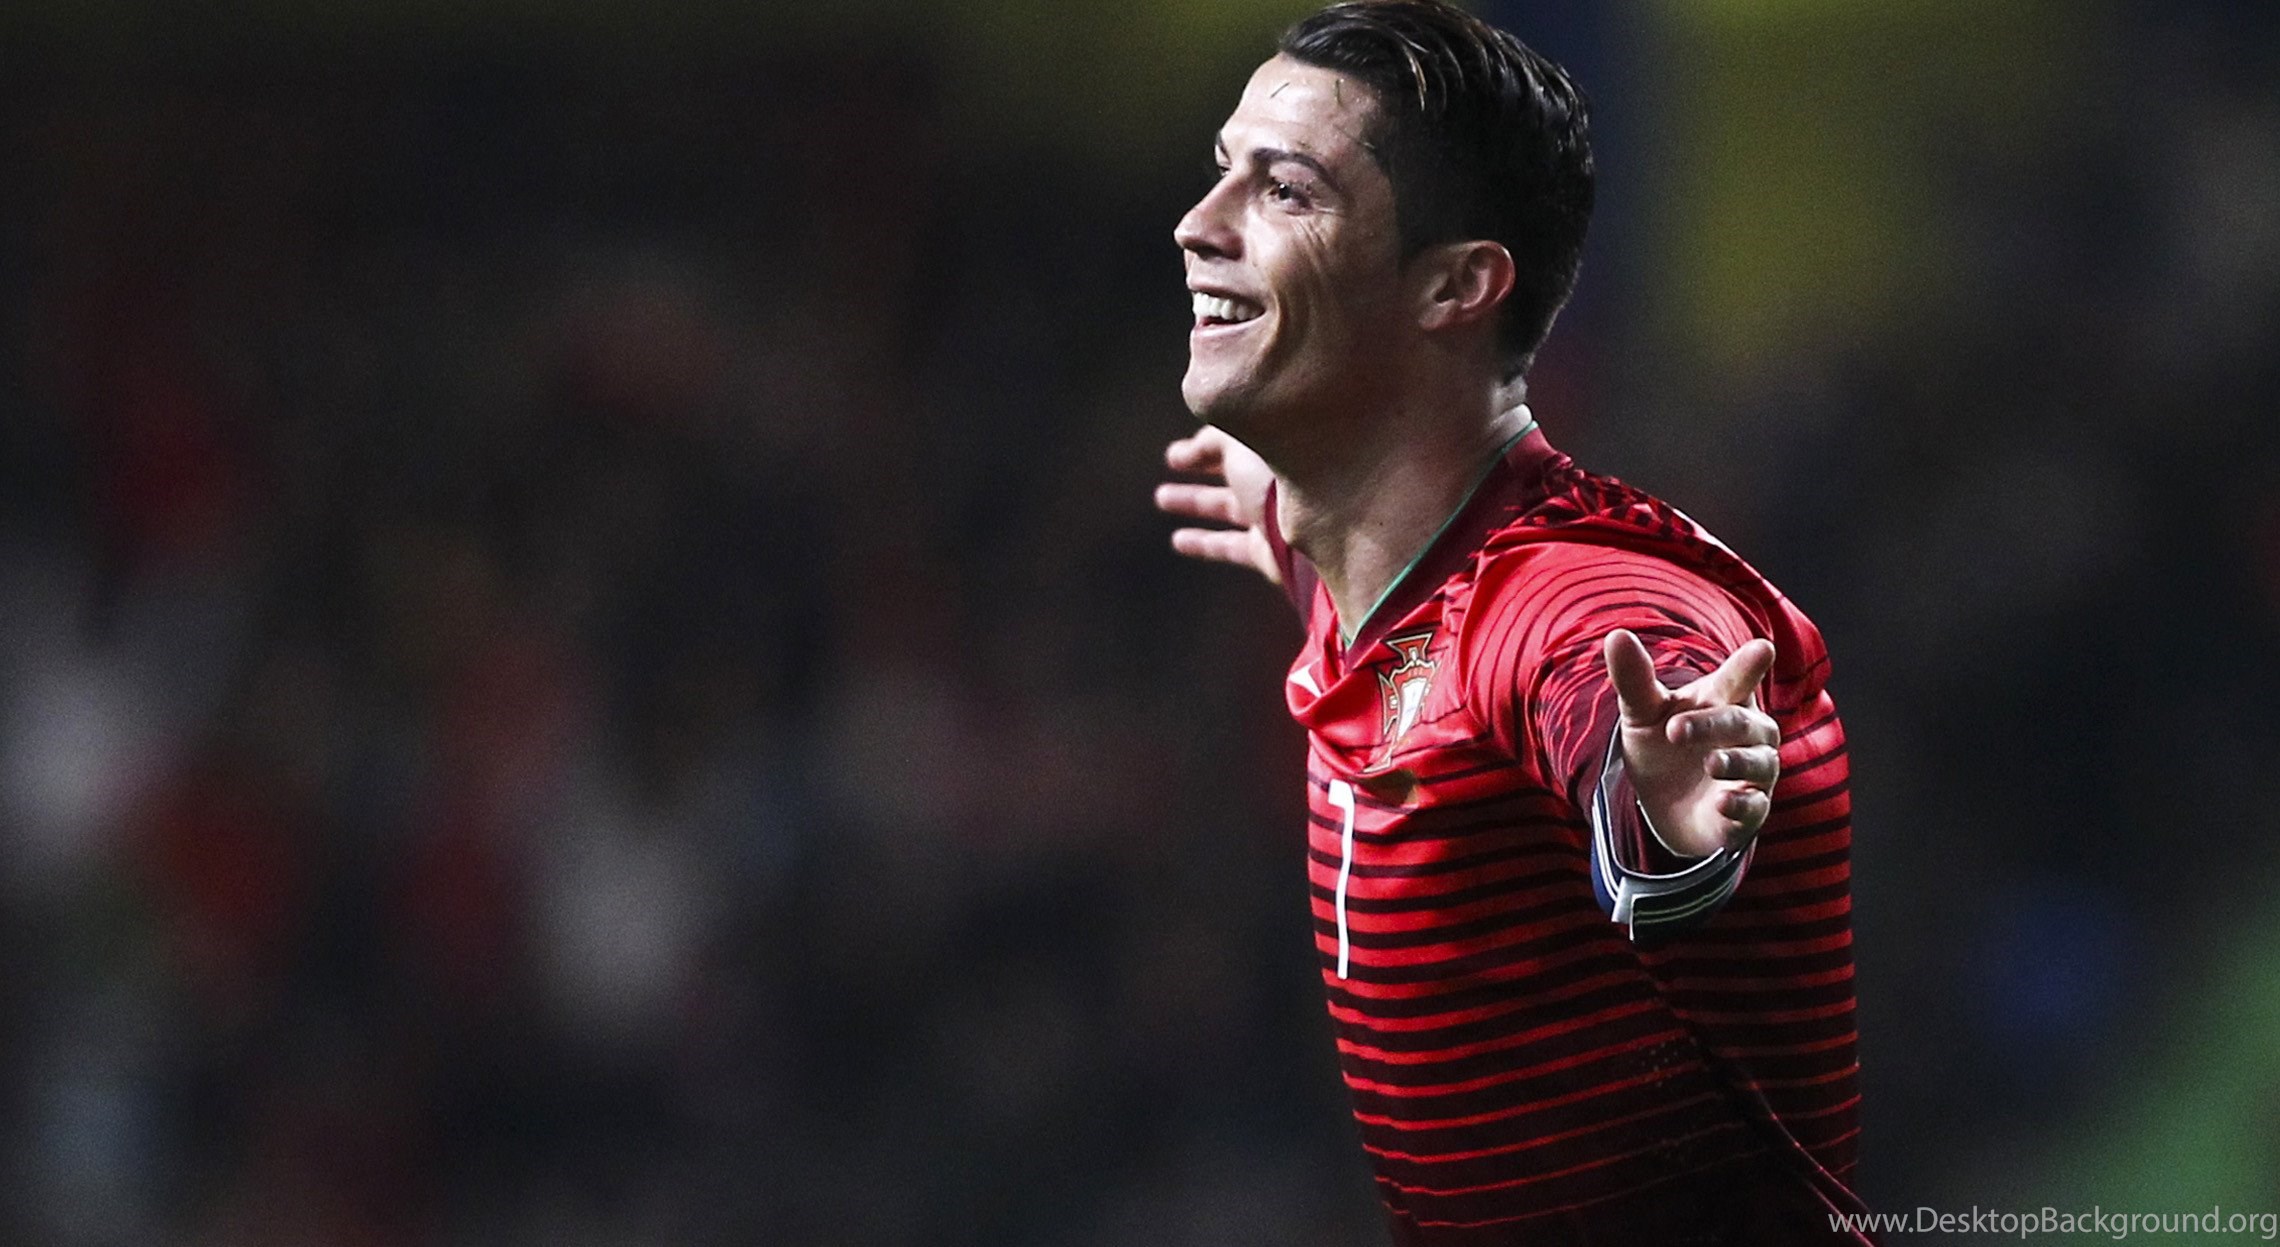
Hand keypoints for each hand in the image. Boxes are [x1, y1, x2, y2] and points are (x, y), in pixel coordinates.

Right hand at [1155, 425, 1280, 585]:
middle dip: (1203, 463)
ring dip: (1195, 501)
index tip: (1179, 446)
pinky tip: (1178, 541)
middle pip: (1236, 470)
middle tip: (1171, 460)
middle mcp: (1283, 480)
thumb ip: (1211, 440)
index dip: (1208, 440)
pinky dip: (1203, 543)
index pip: (1241, 440)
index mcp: (1283, 446)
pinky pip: (1230, 546)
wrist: (1313, 535)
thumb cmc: (1279, 476)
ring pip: (1228, 507)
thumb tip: (1188, 450)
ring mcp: (1277, 519)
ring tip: (1162, 498)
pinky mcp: (1269, 553)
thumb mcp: (1238, 439)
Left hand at [1603, 629, 1778, 858]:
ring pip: (1757, 763)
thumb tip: (1617, 635)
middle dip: (1710, 724)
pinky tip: (1722, 802)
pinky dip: (1741, 804)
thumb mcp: (1643, 712)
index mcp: (1724, 700)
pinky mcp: (1749, 811)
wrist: (1664, 805)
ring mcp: (1753, 773)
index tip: (1761, 648)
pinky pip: (1754, 806)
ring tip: (1710, 763)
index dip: (1749, 665)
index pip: (1738, 679)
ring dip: (1735, 762)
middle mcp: (1748, 733)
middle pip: (1738, 722)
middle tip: (1674, 729)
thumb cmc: (1663, 743)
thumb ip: (1635, 678)